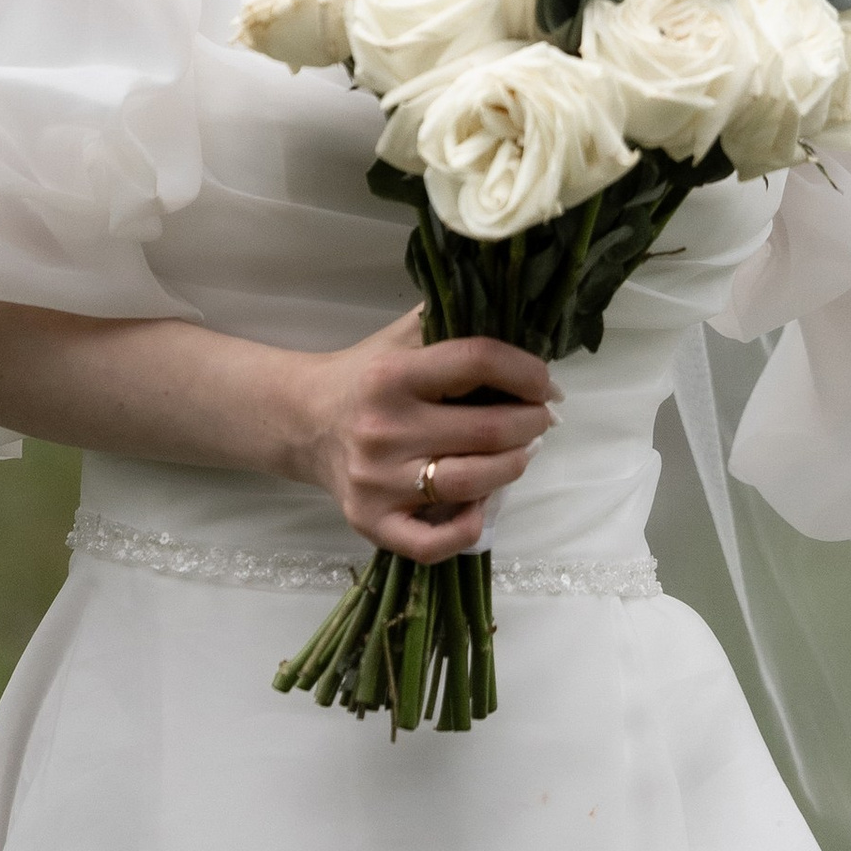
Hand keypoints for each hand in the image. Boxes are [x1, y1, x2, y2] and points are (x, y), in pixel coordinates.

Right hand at [297, 311, 557, 558]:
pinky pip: (432, 543)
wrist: (304, 421)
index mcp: (392, 375)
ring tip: (520, 451)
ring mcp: (376, 482)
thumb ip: (452, 315)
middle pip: (488, 431)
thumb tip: (517, 307)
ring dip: (513, 466)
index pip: (478, 362)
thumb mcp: (404, 334)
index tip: (545, 384)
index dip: (527, 372)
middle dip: (531, 423)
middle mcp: (383, 429)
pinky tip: (481, 504)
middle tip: (541, 418)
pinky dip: (468, 527)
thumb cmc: (367, 376)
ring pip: (472, 483)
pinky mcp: (370, 521)